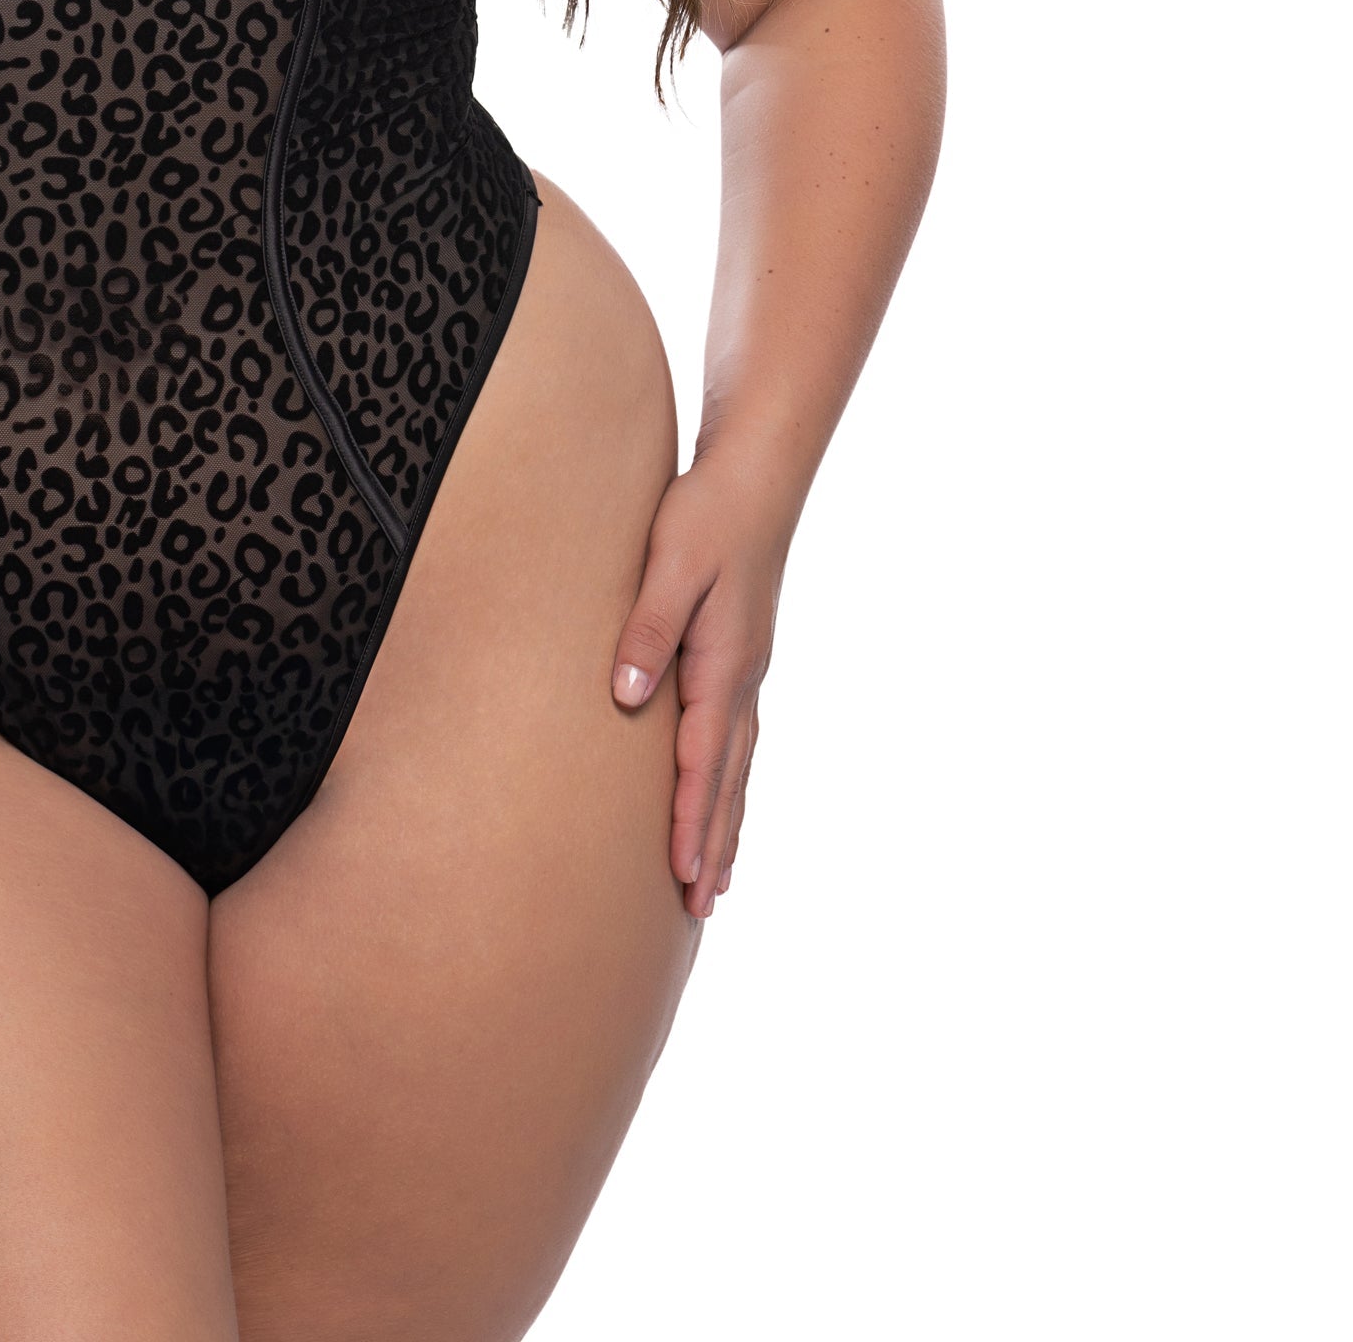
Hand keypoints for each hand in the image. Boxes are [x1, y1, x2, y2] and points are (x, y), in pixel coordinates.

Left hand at [609, 453, 793, 920]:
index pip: (701, 758)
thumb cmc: (706, 514)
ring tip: (718, 880)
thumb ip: (647, 629)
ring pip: (737, 764)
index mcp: (723, 663)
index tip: (679, 874)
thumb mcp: (670, 565)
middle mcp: (742, 677)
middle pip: (726, 778)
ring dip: (726, 822)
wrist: (757, 474)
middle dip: (713, 842)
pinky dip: (732, 781)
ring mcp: (747, 669)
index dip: (688, 818)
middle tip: (702, 907)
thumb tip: (625, 695)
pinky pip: (739, 738)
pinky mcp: (741, 655)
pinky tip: (725, 797)